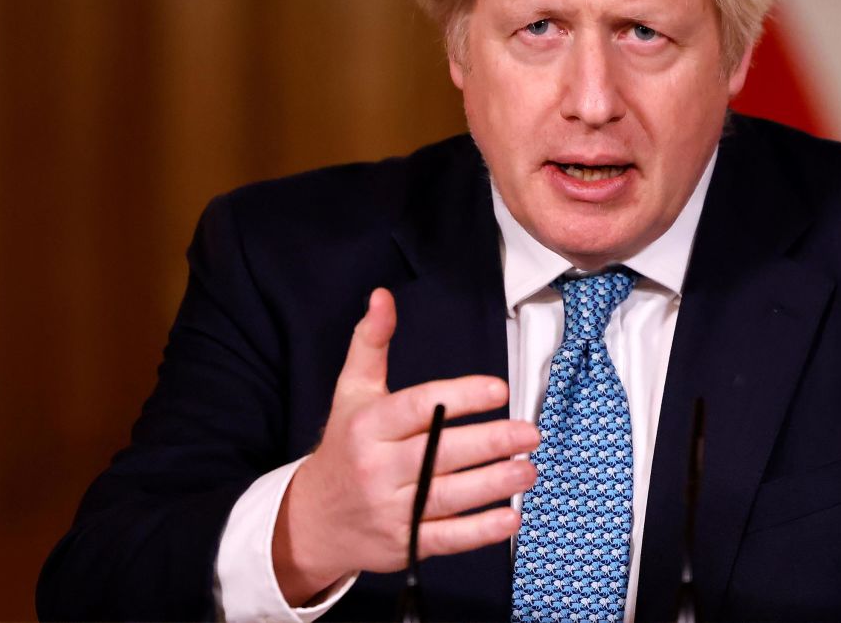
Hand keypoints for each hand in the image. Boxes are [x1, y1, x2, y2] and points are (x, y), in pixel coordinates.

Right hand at [272, 288, 539, 605]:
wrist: (311, 521)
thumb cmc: (345, 448)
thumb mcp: (351, 391)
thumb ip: (371, 343)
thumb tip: (382, 297)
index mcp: (367, 425)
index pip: (417, 407)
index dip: (459, 397)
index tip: (498, 388)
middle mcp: (376, 467)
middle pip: (438, 453)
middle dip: (489, 442)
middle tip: (529, 432)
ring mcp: (389, 509)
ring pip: (446, 496)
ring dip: (493, 484)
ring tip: (529, 469)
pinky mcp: (402, 543)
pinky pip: (444, 538)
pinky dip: (479, 532)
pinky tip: (510, 518)